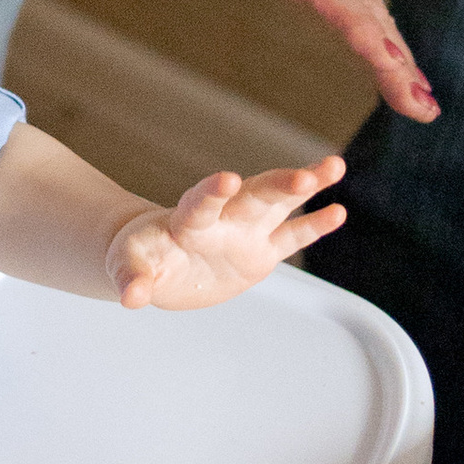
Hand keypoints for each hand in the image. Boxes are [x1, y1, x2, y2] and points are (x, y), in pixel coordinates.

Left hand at [106, 156, 346, 309]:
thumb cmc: (140, 255)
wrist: (156, 258)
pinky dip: (313, 226)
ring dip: (304, 186)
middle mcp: (222, 220)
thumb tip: (131, 296)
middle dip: (277, 186)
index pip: (200, 204)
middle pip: (252, 197)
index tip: (227, 180)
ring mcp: (244, 232)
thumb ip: (131, 279)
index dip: (212, 192)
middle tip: (303, 176)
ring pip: (278, 205)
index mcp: (186, 221)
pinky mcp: (261, 252)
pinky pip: (290, 237)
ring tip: (334, 166)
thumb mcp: (126, 267)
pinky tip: (337, 211)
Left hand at [135, 0, 436, 120]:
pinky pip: (351, 2)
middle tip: (423, 106)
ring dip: (394, 52)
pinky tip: (392, 63)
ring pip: (364, 6)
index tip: (393, 69)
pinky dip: (376, 35)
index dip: (365, 34)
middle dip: (395, 57)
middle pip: (362, 7)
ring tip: (420, 98)